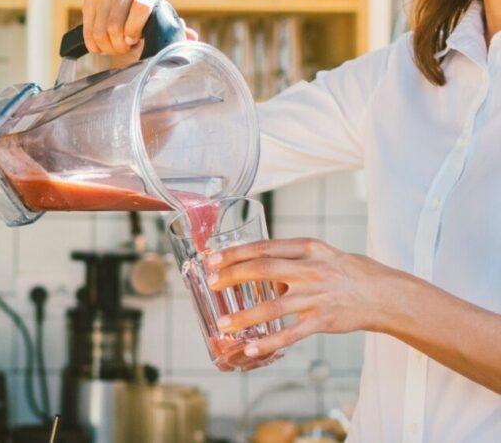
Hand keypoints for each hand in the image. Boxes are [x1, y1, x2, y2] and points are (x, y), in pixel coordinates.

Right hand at [81, 0, 197, 59]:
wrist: (130, 18)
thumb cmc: (151, 25)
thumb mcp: (165, 28)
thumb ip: (177, 32)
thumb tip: (190, 37)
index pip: (141, 6)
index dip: (135, 29)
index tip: (134, 42)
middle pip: (117, 21)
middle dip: (119, 44)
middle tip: (125, 50)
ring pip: (101, 28)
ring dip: (108, 46)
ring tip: (116, 48)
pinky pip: (88, 28)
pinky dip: (94, 43)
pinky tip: (102, 45)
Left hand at [205, 238, 397, 359]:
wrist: (384, 294)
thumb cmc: (345, 271)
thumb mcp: (319, 254)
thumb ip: (289, 259)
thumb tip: (254, 269)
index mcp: (307, 248)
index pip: (264, 247)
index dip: (236, 253)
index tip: (213, 258)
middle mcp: (311, 270)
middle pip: (264, 269)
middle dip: (232, 275)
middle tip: (211, 282)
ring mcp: (317, 296)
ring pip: (273, 306)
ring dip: (244, 316)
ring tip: (223, 323)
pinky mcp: (323, 321)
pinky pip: (291, 334)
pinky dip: (269, 342)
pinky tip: (251, 347)